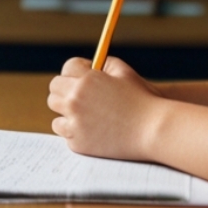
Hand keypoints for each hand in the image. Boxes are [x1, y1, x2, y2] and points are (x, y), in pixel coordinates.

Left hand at [47, 56, 161, 159]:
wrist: (153, 130)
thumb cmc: (141, 99)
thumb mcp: (124, 73)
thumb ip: (103, 64)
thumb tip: (87, 65)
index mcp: (86, 80)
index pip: (66, 69)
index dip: (75, 72)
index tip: (81, 77)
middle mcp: (75, 100)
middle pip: (54, 91)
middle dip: (66, 91)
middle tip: (81, 97)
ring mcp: (74, 123)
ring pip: (56, 114)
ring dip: (68, 113)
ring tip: (87, 115)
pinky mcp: (77, 143)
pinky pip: (65, 133)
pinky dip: (76, 132)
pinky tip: (93, 130)